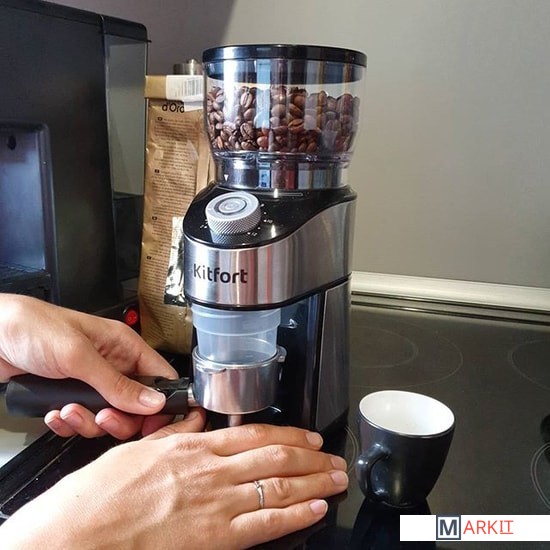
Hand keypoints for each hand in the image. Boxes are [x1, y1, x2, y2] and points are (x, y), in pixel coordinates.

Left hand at [0, 294, 177, 438]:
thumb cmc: (32, 327)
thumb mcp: (79, 356)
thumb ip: (117, 383)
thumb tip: (154, 402)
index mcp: (123, 346)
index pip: (160, 376)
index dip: (162, 401)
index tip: (154, 422)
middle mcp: (111, 365)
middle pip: (136, 405)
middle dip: (119, 418)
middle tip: (103, 416)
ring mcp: (90, 382)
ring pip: (108, 417)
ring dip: (88, 421)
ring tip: (69, 409)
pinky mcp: (70, 395)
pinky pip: (82, 421)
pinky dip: (68, 423)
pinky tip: (55, 412)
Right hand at [0, 416, 348, 548]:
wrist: (75, 536)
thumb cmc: (98, 497)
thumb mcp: (137, 451)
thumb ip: (172, 434)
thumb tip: (192, 420)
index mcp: (191, 447)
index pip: (254, 435)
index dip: (288, 436)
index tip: (308, 437)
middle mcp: (210, 472)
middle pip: (275, 458)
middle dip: (311, 457)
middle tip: (334, 456)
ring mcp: (215, 505)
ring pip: (278, 486)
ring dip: (314, 481)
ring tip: (336, 478)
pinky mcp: (214, 538)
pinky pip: (265, 524)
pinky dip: (295, 515)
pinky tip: (315, 508)